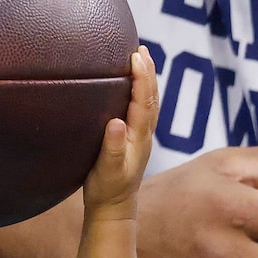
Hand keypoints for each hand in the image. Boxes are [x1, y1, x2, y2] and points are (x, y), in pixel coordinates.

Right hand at [80, 47, 158, 216]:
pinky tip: (133, 86)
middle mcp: (143, 134)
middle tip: (140, 48)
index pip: (144, 100)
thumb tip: (116, 123)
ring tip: (140, 58)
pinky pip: (142, 109)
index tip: (135, 56)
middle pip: (151, 96)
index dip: (141, 77)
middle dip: (147, 71)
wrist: (113, 210)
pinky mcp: (134, 140)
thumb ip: (112, 149)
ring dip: (146, 79)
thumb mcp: (106, 172)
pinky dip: (141, 92)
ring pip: (149, 102)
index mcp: (138, 137)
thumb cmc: (106, 191)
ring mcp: (141, 137)